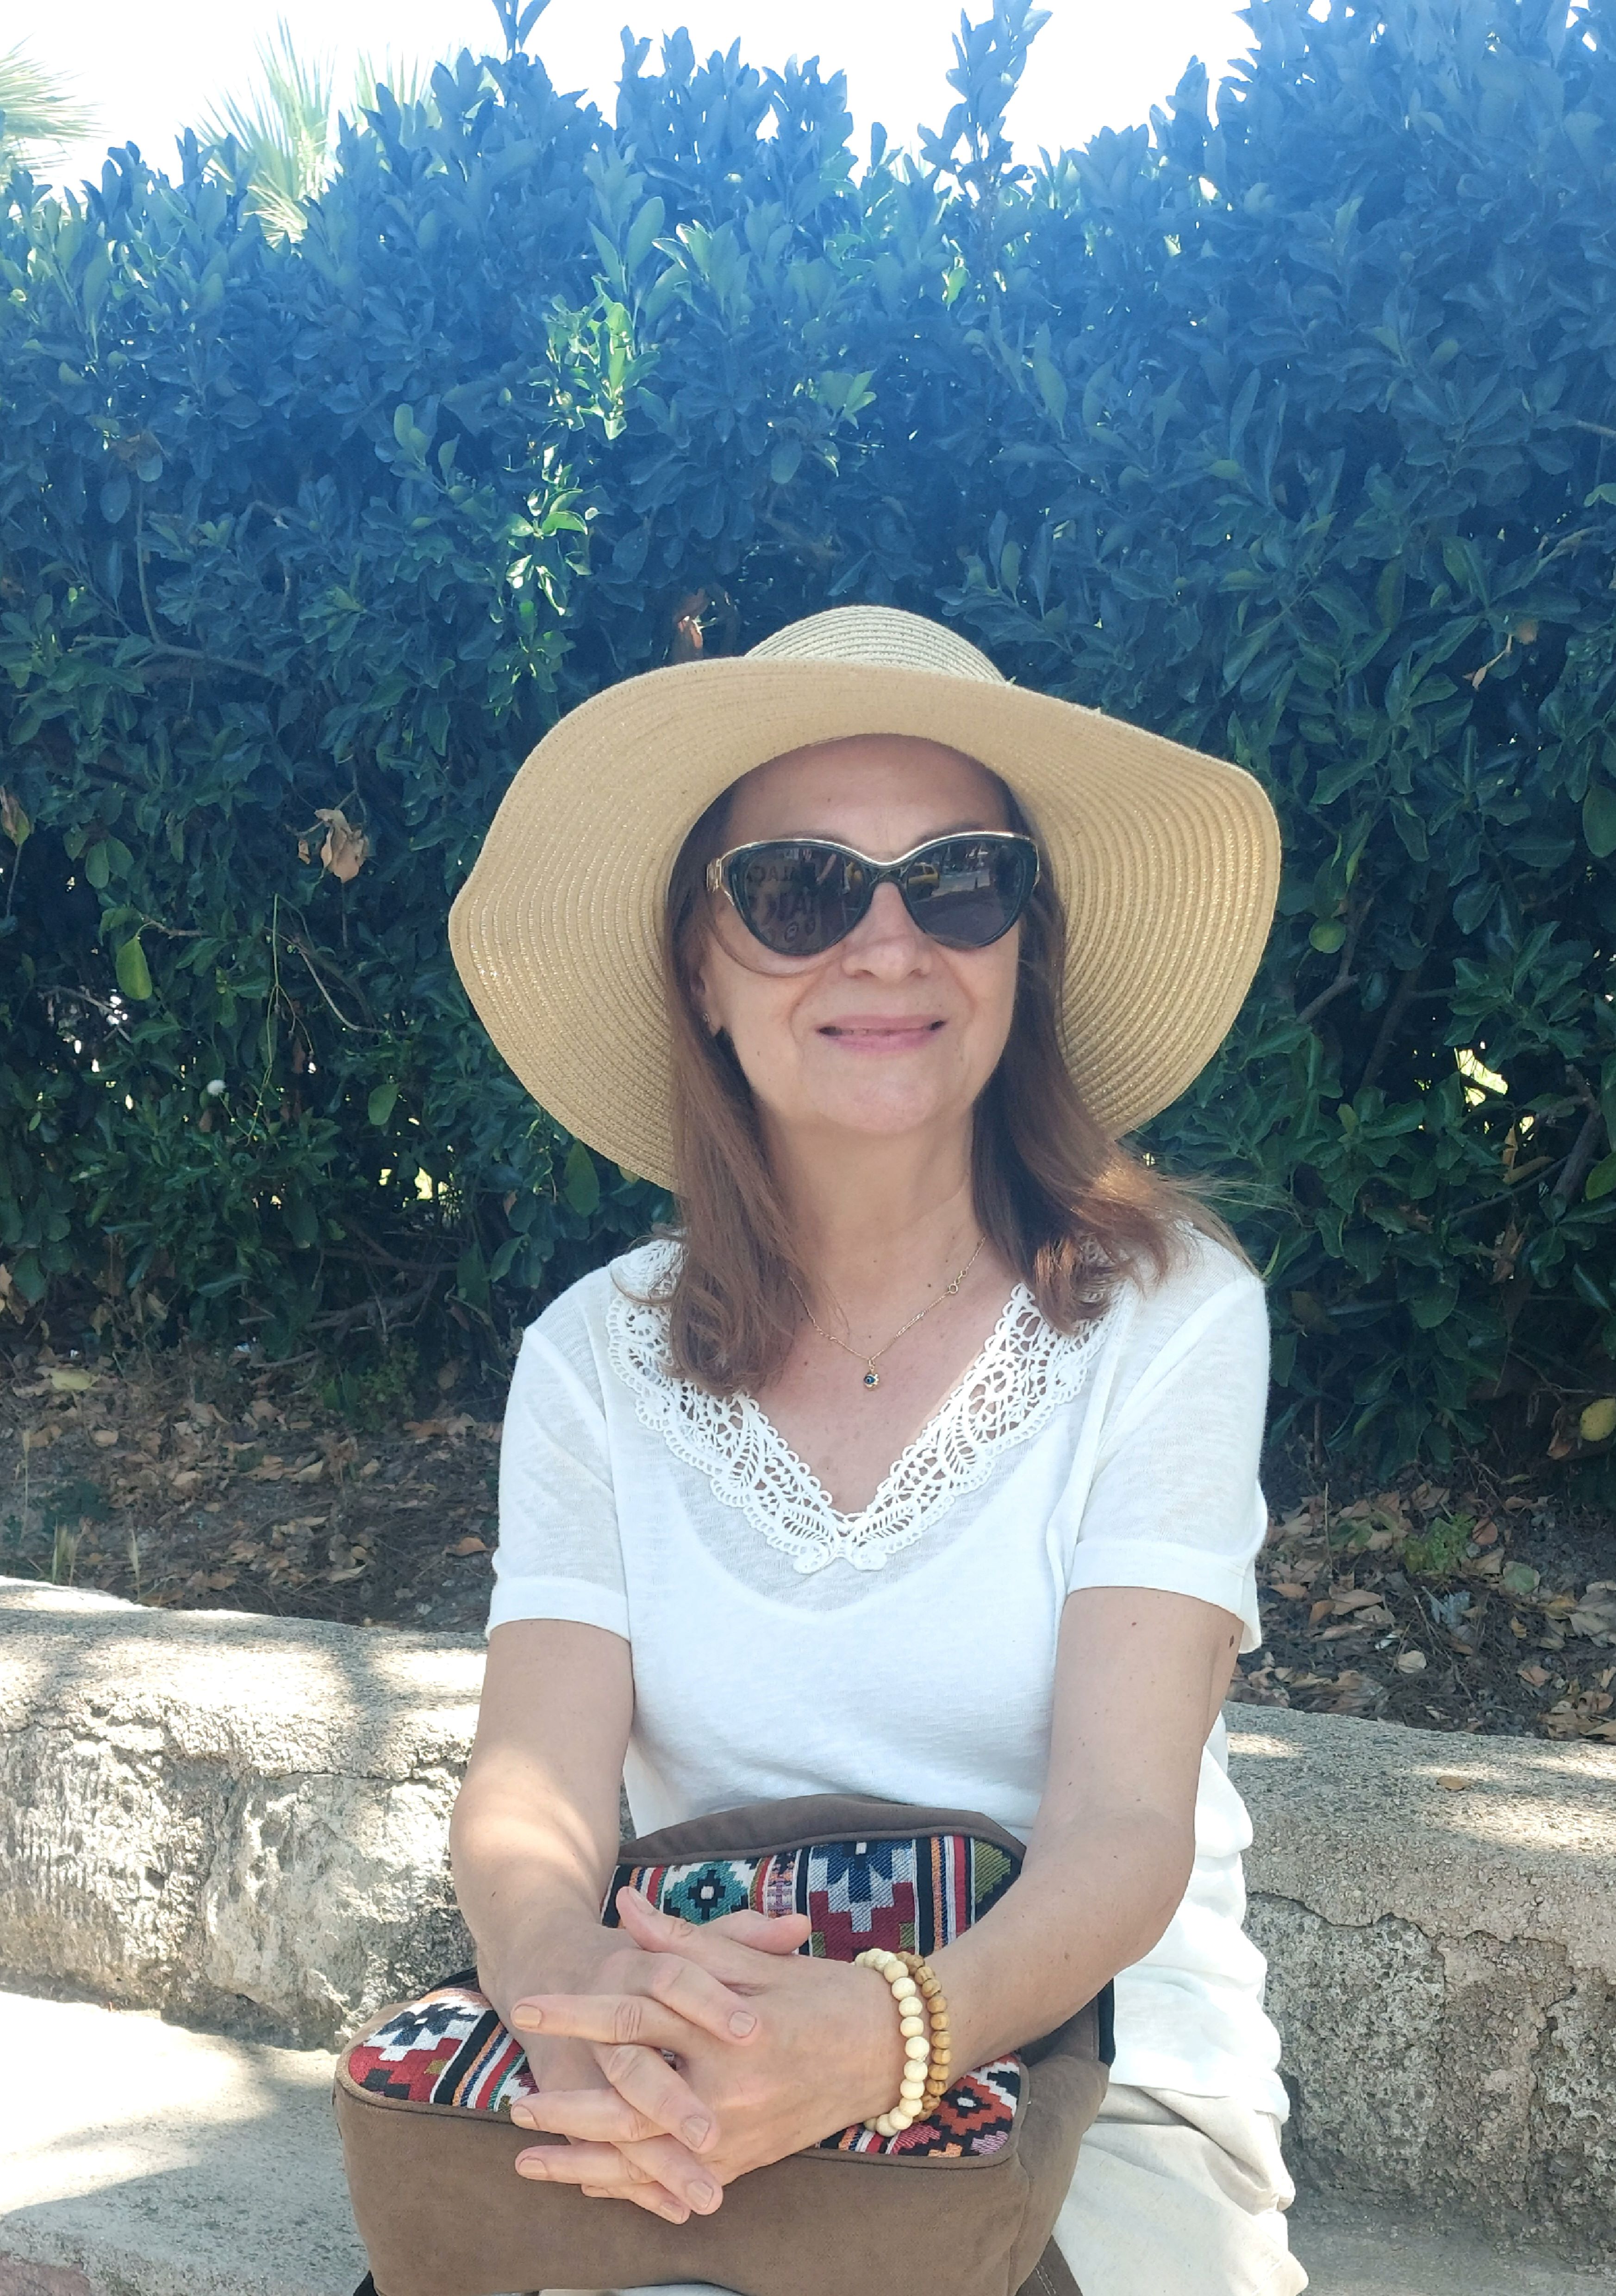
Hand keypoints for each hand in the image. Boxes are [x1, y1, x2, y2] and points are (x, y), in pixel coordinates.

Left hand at [510, 1887, 906, 2200]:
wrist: (887, 2050)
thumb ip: (685, 1941)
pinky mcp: (744, 2163)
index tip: (531, 2007)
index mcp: (728, 2034)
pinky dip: (629, 2186)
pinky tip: (591, 2184)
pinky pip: (673, 2182)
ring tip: (532, 2160)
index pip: (636, 2019)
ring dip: (584, 2160)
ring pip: (644, 2159)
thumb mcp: (755, 1961)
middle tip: (516, 2104)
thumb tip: (627, 1906)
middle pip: (628, 2105)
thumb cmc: (824, 1994)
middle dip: (568, 2108)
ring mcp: (736, 2138)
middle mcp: (729, 2094)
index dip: (579, 2011)